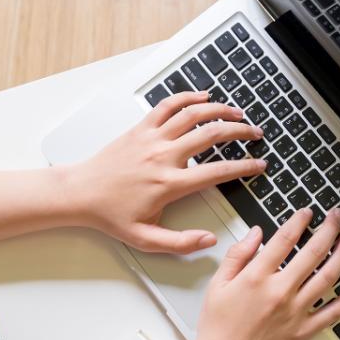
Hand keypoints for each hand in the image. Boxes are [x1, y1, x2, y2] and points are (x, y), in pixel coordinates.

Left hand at [68, 91, 266, 253]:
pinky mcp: (141, 129)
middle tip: (255, 133)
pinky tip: (203, 96)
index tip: (259, 165)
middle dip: (240, 131)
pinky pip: (167, 106)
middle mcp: (163, 156)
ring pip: (192, 114)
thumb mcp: (146, 239)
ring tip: (237, 112)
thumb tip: (209, 240)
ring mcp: (152, 139)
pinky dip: (187, 97)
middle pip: (211, 135)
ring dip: (220, 110)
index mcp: (169, 184)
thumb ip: (180, 243)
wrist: (80, 193)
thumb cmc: (110, 215)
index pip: (217, 171)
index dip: (244, 167)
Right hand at [133, 208, 339, 339]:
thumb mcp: (217, 284)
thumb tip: (255, 233)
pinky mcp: (304, 332)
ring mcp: (295, 312)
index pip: (284, 239)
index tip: (307, 212)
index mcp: (256, 278)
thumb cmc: (216, 328)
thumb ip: (238, 255)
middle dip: (329, 229)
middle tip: (337, 216)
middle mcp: (279, 292)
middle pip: (313, 252)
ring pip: (328, 277)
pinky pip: (334, 311)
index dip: (299, 221)